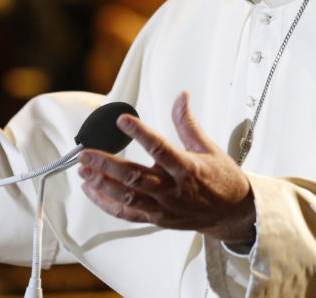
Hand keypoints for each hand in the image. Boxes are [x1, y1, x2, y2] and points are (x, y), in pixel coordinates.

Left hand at [78, 92, 255, 243]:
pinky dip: (106, 203)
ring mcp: (163, 207)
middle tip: (86, 152)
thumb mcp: (207, 147)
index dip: (140, 133)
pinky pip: (127, 214)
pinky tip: (91, 190)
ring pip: (127, 198)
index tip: (122, 119)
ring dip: (102, 184)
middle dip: (106, 164)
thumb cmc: (221, 179)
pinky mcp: (157, 219)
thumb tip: (181, 97)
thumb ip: (187, 123)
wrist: (232, 213)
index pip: (160, 148)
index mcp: (188, 168)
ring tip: (83, 170)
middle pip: (135, 177)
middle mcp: (173, 190)